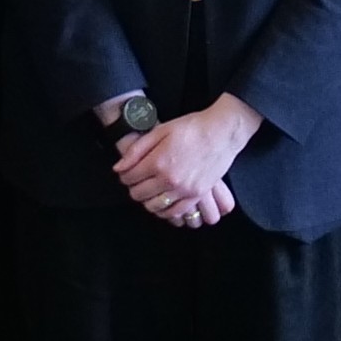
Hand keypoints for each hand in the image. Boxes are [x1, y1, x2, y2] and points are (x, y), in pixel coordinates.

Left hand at [114, 99, 253, 228]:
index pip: (129, 178)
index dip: (124, 175)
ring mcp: (184, 190)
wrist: (221, 132)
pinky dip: (165, 210)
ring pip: (154, 206)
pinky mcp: (196, 195)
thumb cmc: (192, 127)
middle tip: (138, 180)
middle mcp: (169, 180)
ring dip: (147, 200)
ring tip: (149, 190)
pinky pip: (175, 212)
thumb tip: (118, 168)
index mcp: (158, 162)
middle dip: (134, 187)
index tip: (128, 172)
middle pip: (139, 194)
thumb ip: (136, 150)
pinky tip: (163, 201)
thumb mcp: (160, 131)